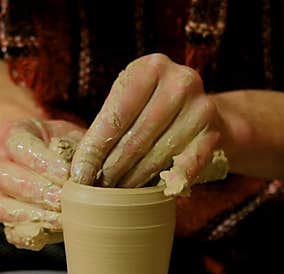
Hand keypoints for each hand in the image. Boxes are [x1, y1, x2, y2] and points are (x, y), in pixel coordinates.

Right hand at [0, 119, 84, 249]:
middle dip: (36, 191)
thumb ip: (77, 151)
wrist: (74, 167)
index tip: (66, 174)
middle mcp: (0, 162)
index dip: (40, 161)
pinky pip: (12, 232)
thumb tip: (78, 174)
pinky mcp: (10, 219)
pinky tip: (52, 231)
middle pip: (3, 176)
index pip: (18, 145)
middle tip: (63, 199)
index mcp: (15, 135)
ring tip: (61, 218)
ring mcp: (1, 193)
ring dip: (33, 214)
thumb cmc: (75, 149)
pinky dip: (31, 235)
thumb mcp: (79, 139)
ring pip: (2, 206)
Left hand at [71, 53, 226, 194]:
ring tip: (116, 195)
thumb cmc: (154, 112)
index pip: (115, 116)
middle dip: (112, 170)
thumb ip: (105, 126)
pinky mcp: (214, 133)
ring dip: (134, 180)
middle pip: (135, 137)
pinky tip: (156, 194)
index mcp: (149, 67)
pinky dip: (171, 182)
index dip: (94, 150)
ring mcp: (201, 106)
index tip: (78, 176)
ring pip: (157, 155)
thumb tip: (68, 157)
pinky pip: (187, 165)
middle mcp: (178, 81)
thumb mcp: (131, 105)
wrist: (206, 114)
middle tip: (96, 192)